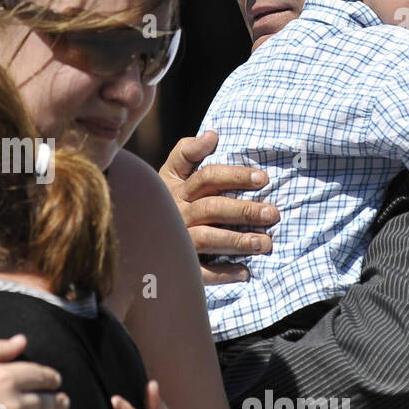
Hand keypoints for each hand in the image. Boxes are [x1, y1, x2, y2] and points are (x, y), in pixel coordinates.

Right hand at [158, 131, 278, 283]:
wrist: (135, 233)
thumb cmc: (164, 199)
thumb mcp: (170, 172)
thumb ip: (188, 151)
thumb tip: (212, 134)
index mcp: (177, 189)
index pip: (208, 178)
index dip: (235, 176)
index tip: (264, 178)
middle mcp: (177, 214)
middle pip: (212, 208)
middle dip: (243, 210)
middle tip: (273, 214)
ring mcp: (177, 240)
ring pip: (207, 239)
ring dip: (237, 241)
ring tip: (266, 243)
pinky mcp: (179, 264)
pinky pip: (200, 271)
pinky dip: (222, 273)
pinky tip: (245, 272)